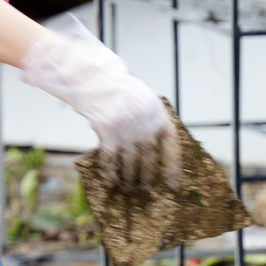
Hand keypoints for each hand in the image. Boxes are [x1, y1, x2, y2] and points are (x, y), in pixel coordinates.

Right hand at [17, 26, 178, 195]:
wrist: (91, 75)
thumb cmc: (115, 87)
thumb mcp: (139, 99)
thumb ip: (149, 120)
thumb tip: (154, 149)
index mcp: (157, 113)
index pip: (172, 145)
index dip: (173, 165)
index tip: (174, 182)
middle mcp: (146, 122)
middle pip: (150, 156)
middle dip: (149, 176)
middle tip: (149, 190)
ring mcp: (127, 128)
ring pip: (131, 161)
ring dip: (130, 178)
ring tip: (129, 188)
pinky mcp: (108, 131)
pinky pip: (111, 158)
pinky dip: (110, 171)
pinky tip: (110, 180)